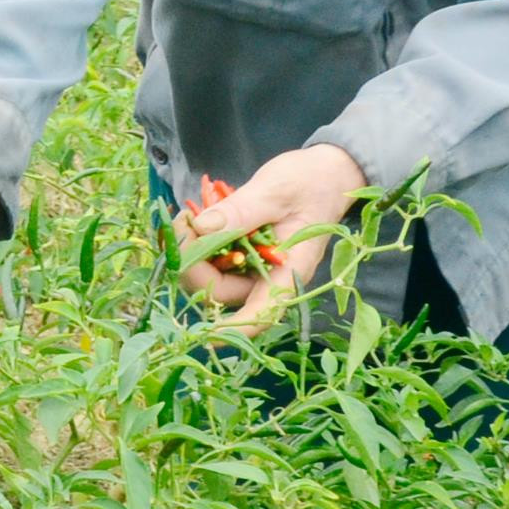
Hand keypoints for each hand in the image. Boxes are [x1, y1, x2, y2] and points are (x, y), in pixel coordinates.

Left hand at [175, 145, 363, 328]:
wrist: (324, 174)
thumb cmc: (310, 183)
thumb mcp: (276, 192)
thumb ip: (242, 211)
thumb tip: (202, 228)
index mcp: (289, 271)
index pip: (261, 313)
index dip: (234, 330)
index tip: (206, 335)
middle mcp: (269, 277)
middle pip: (221, 294)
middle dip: (193, 266)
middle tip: (183, 225)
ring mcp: (253, 267)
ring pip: (211, 278)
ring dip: (190, 255)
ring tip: (186, 218)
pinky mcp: (242, 255)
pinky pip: (212, 261)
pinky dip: (197, 245)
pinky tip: (192, 220)